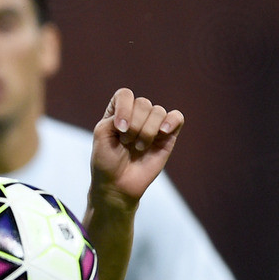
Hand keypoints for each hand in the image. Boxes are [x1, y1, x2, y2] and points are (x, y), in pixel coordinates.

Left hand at [91, 88, 184, 206]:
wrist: (117, 184)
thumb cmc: (106, 160)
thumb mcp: (101, 134)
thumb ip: (115, 116)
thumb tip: (139, 112)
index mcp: (118, 112)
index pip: (125, 95)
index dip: (124, 108)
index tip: (119, 128)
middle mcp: (136, 115)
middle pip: (143, 103)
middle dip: (134, 125)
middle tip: (126, 142)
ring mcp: (153, 125)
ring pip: (158, 111)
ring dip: (147, 131)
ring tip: (139, 147)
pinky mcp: (168, 136)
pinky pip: (177, 117)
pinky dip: (171, 121)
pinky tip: (163, 132)